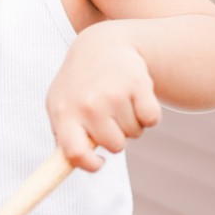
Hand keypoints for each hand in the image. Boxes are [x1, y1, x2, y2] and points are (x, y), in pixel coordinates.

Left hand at [45, 22, 161, 170]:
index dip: (89, 165)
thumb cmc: (80, 84)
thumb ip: (64, 137)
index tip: (99, 163)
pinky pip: (152, 119)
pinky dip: (149, 114)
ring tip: (119, 100)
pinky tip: (136, 96)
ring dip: (131, 123)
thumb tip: (65, 169)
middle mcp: (87, 104)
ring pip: (134, 133)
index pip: (74, 153)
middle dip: (117, 137)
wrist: (102, 45)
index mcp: (63, 112)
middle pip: (115, 146)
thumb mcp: (62, 105)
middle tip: (110, 116)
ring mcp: (112, 93)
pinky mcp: (137, 83)